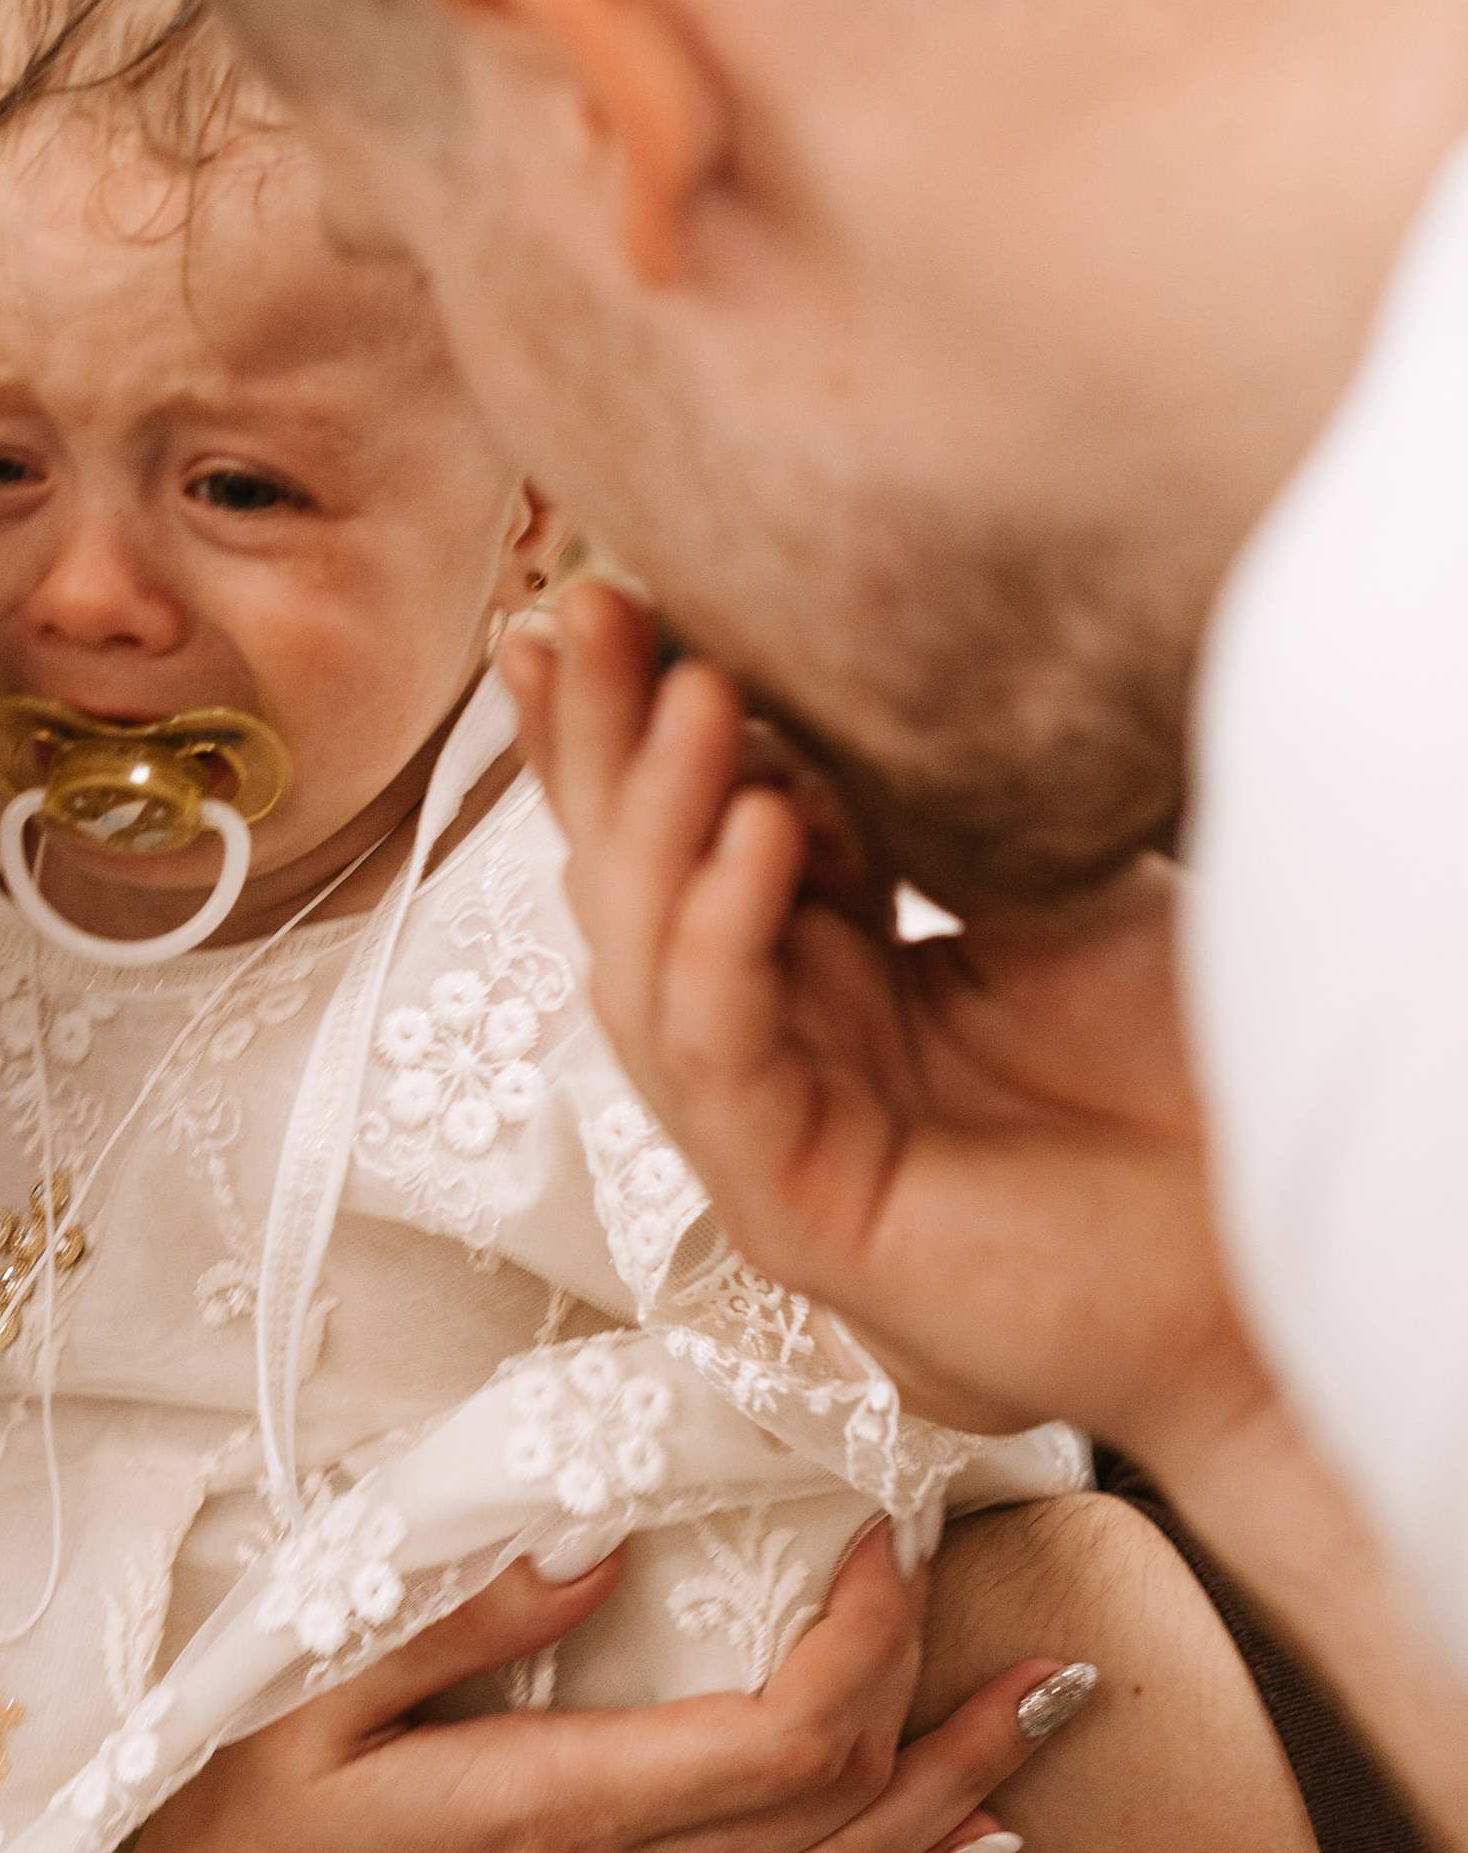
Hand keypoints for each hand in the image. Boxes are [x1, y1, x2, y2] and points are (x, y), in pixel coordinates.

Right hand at [2, 1523, 1084, 1852]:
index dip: (866, 1642)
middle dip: (946, 1702)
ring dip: (960, 1793)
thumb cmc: (240, 1848)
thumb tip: (604, 1539)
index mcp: (559, 1814)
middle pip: (847, 1807)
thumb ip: (465, 1618)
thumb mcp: (311, 1700)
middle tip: (1001, 1598)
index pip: (784, 1741)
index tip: (884, 1538)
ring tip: (1050, 1714)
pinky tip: (962, 1836)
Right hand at [503, 583, 1271, 1462]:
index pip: (672, 837)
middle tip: (585, 613)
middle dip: (596, 744)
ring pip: (644, 966)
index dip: (616, 726)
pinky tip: (767, 830)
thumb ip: (921, 794)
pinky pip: (717, 1058)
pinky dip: (726, 936)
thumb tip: (834, 649)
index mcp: (811, 974)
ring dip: (658, 819)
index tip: (591, 601)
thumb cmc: (1178, 1081)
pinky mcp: (793, 1211)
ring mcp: (762, 1137)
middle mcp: (764, 1052)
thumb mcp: (1043, 884)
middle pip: (623, 885)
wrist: (1267, 1251)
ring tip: (701, 692)